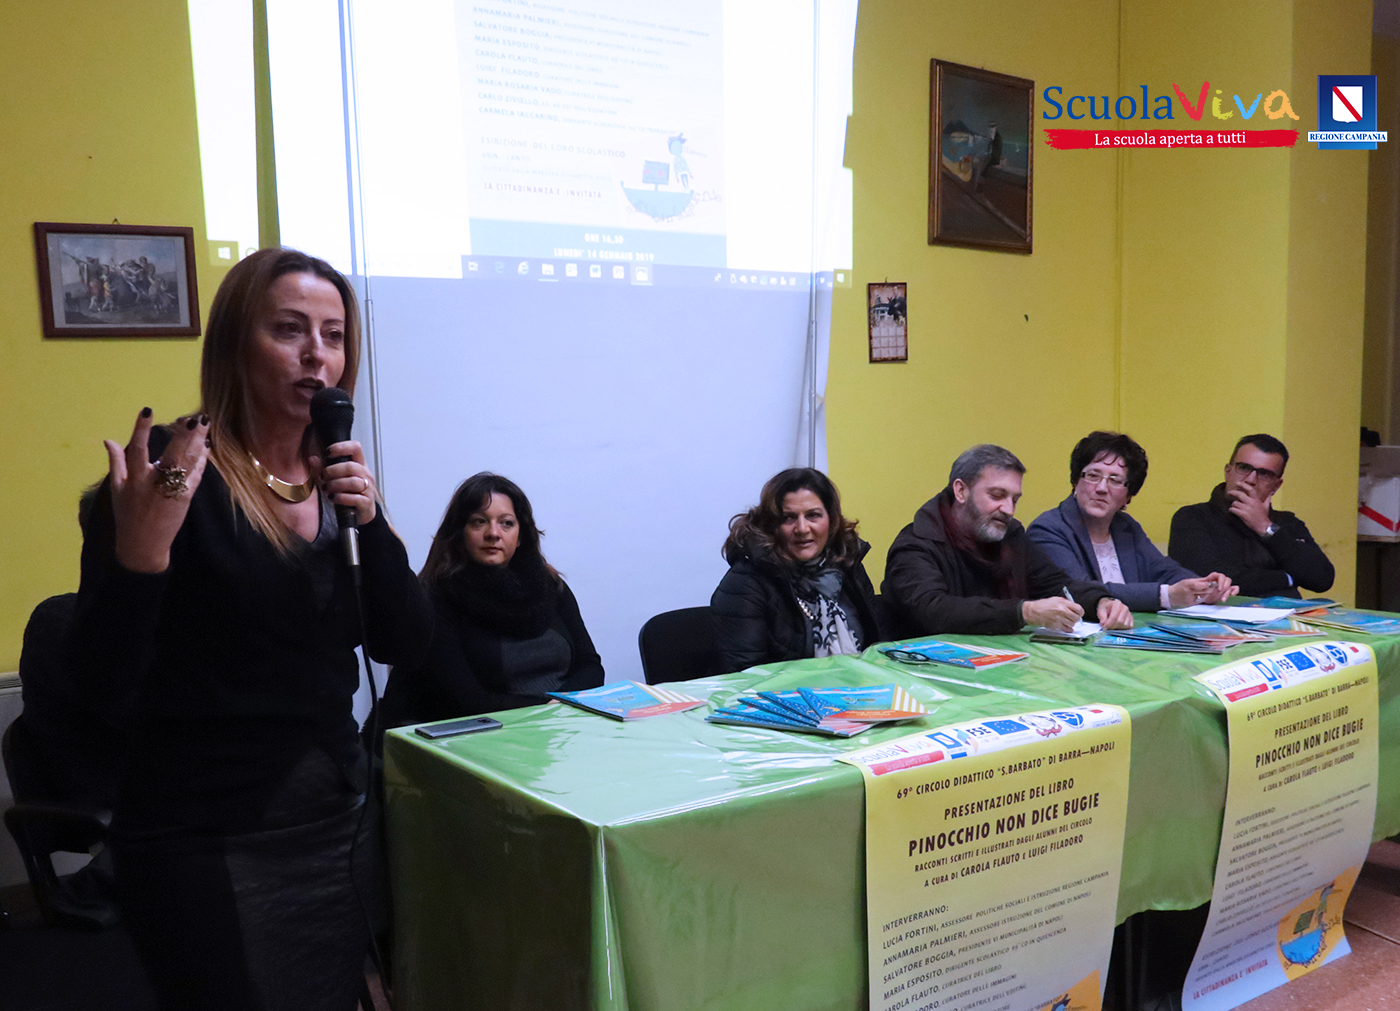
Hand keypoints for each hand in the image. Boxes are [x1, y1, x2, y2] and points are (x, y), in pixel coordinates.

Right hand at [105, 409, 210, 572]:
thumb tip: (108, 439)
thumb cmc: (128, 514)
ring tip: (205, 424)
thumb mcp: (117, 488)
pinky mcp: (186, 497)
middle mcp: (153, 482)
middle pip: (172, 454)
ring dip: (198, 442)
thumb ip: (116, 462)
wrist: (143, 544)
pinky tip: (207, 446)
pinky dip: (203, 460)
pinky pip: (196, 475)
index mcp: (134, 478)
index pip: (136, 448)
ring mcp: (172, 490)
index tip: (147, 409)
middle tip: (195, 418)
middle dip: (184, 435)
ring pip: (188, 462)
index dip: (141, 428)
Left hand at [311, 440, 377, 525]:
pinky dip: (341, 498)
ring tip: (327, 489)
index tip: (327, 453)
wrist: (360, 513)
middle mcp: (366, 475)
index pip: (355, 448)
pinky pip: (355, 498)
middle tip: (323, 476)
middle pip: (352, 466)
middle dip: (333, 471)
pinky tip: (333, 498)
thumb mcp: (333, 479)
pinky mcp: (367, 503)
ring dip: (335, 485)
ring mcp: (368, 489)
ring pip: (353, 482)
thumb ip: (321, 469)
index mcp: (359, 464)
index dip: (341, 447)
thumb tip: (312, 459)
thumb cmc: (347, 493)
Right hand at [1021, 597, 1082, 631]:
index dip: (1080, 612)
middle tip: (1073, 618)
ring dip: (1071, 623)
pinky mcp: (1056, 626)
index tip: (1079, 613)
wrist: (1033, 612)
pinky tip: (1066, 627)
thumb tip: (1074, 607)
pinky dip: (1068, 629)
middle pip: (1077, 618)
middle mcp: (1062, 611)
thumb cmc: (1042, 605)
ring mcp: (1060, 619)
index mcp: (1063, 603)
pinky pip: (1067, 629)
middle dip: (1076, 618)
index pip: (1078, 609)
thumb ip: (1066, 602)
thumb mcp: (1055, 599)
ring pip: (1072, 624)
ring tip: (1066, 621)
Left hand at [1097, 597, 1132, 629]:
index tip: (1104, 628)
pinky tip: (1118, 628)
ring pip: (1125, 625)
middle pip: (1120, 622)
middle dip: (1112, 627)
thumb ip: (1102, 617)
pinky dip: (1123, 629)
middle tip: (1107, 628)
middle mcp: (1125, 608)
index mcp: (1117, 604)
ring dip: (1118, 629)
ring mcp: (1129, 613)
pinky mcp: (1131, 618)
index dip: (1109, 624)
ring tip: (1112, 627)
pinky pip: (1130, 627)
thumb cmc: (1106, 608)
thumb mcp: (1101, 610)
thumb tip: (1103, 624)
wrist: (1110, 605)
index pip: (1114, 617)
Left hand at [1167, 573, 1236, 607]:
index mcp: (1205, 580)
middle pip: (1225, 580)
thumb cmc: (1180, 590)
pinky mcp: (1215, 597)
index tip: (1218, 588)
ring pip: (1228, 586)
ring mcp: (1214, 591)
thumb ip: (1197, 585)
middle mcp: (1212, 584)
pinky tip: (1230, 596)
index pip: (1217, 576)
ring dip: (1229, 591)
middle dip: (1226, 586)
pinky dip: (1231, 592)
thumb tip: (1209, 584)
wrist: (1175, 598)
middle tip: (1221, 594)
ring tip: (1223, 599)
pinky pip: (1227, 593)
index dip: (1221, 580)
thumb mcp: (1186, 586)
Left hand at [1226, 487, 1272, 535]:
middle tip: (1229, 492)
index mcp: (1256, 500)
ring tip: (1234, 507)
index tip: (1237, 483)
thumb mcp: (1266, 506)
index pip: (1250, 489)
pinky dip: (1231, 510)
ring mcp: (1247, 508)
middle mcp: (1251, 503)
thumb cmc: (1263, 516)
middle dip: (1232, 492)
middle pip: (1239, 494)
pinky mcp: (1243, 514)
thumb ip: (1267, 499)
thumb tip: (1270, 494)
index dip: (1243, 485)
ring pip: (1235, 503)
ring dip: (1233, 505)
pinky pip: (1233, 510)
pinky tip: (1232, 511)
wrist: (1263, 526)